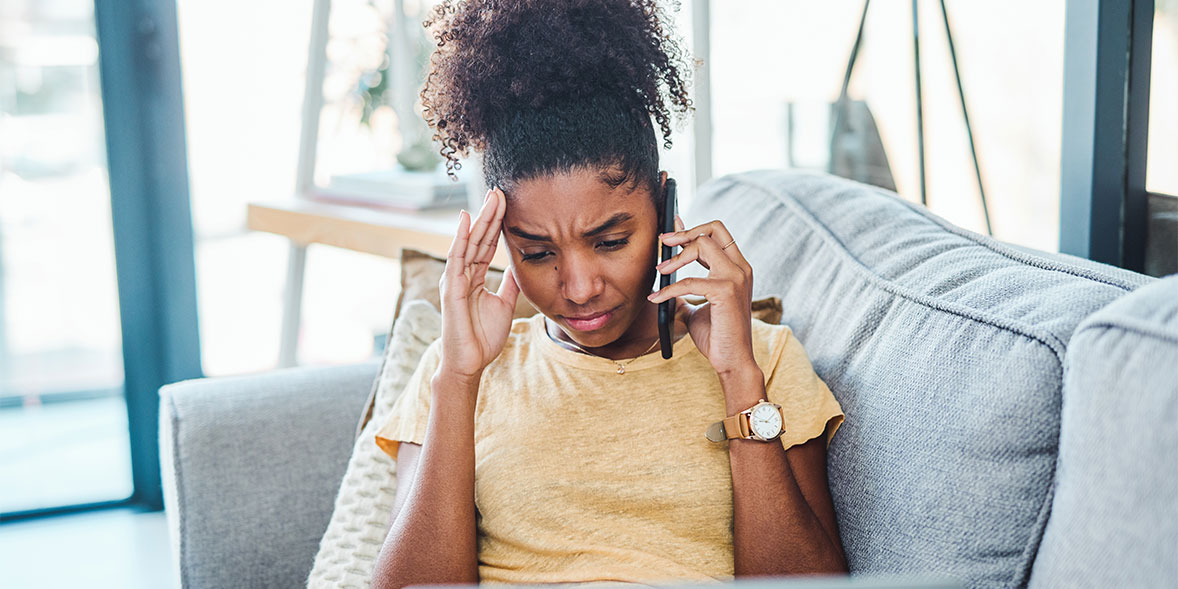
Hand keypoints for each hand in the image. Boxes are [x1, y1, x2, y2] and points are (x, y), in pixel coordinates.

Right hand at [437, 187, 520, 383]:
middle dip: (490, 214)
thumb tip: (520, 265)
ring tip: (490, 197)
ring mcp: (455, 279)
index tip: (508, 202)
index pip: (488, 244)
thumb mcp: (504, 303)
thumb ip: (509, 283)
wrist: (471, 362)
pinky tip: (465, 220)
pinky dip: (460, 238)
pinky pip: (456, 258)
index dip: (497, 223)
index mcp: (475, 276)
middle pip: (479, 238)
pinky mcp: (452, 288)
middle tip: (500, 190)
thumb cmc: (483, 336)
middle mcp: (463, 273)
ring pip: (469, 242)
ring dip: (479, 219)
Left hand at [648, 215, 755, 376]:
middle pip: (713, 229)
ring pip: (702, 245)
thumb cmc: (718, 336)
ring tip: (659, 271)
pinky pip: (689, 280)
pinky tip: (657, 298)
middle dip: (684, 232)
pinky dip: (668, 289)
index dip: (693, 227)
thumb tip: (666, 279)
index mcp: (737, 268)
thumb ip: (687, 291)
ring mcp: (736, 278)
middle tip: (662, 241)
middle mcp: (740, 268)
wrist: (732, 361)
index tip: (671, 226)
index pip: (718, 233)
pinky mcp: (726, 291)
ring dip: (675, 257)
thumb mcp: (697, 307)